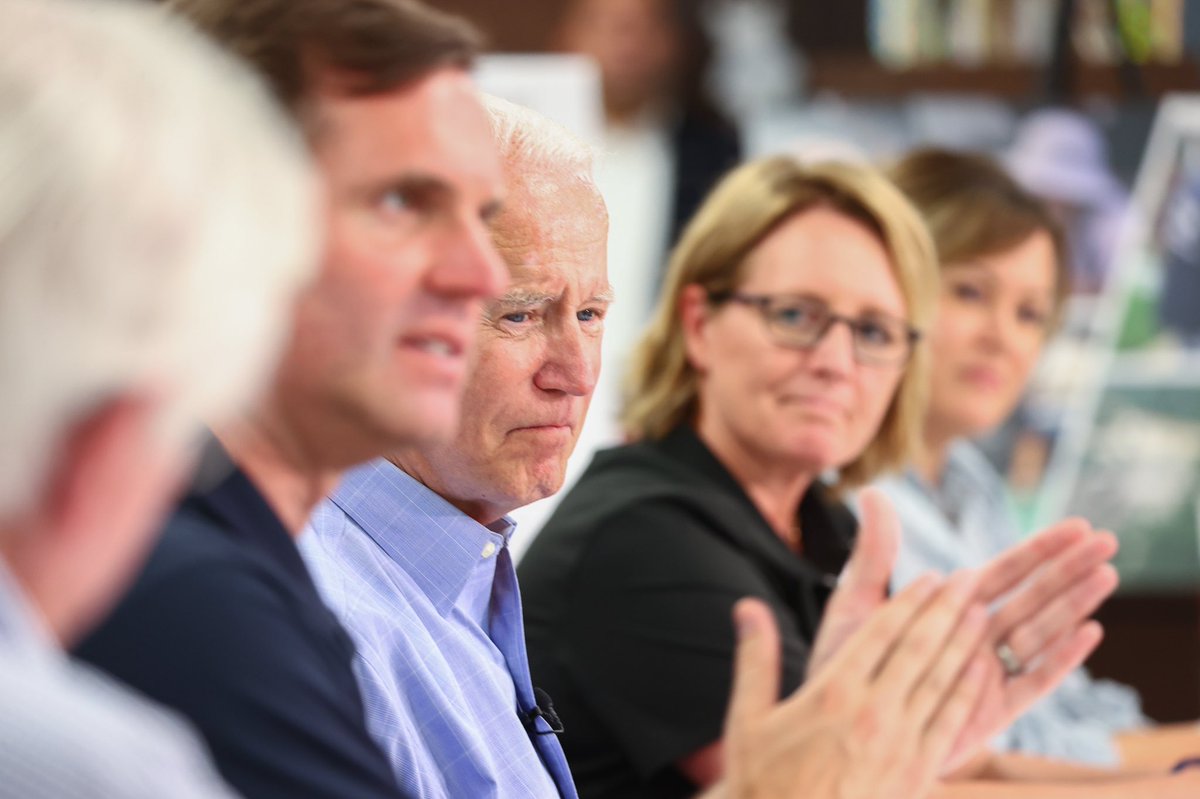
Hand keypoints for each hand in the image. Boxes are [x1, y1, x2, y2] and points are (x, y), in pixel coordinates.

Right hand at [713, 575, 989, 798]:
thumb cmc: (762, 781)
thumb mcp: (747, 717)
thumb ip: (755, 657)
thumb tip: (747, 605)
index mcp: (833, 693)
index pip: (880, 633)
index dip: (908, 601)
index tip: (929, 577)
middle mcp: (872, 712)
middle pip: (918, 648)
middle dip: (946, 610)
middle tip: (969, 579)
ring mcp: (899, 744)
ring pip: (940, 681)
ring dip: (963, 644)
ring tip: (981, 613)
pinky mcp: (915, 773)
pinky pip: (948, 724)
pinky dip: (968, 694)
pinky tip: (982, 673)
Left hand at [808, 489, 1116, 771]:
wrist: (836, 728)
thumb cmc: (845, 664)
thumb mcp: (858, 604)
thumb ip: (874, 553)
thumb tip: (870, 492)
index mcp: (951, 607)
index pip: (1005, 571)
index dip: (1040, 548)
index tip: (1077, 524)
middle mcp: (976, 637)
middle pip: (1032, 596)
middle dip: (1069, 569)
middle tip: (1108, 540)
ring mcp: (987, 673)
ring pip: (1040, 633)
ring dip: (1072, 604)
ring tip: (1106, 575)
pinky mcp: (990, 711)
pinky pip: (1031, 684)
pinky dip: (1059, 660)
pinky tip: (1088, 633)